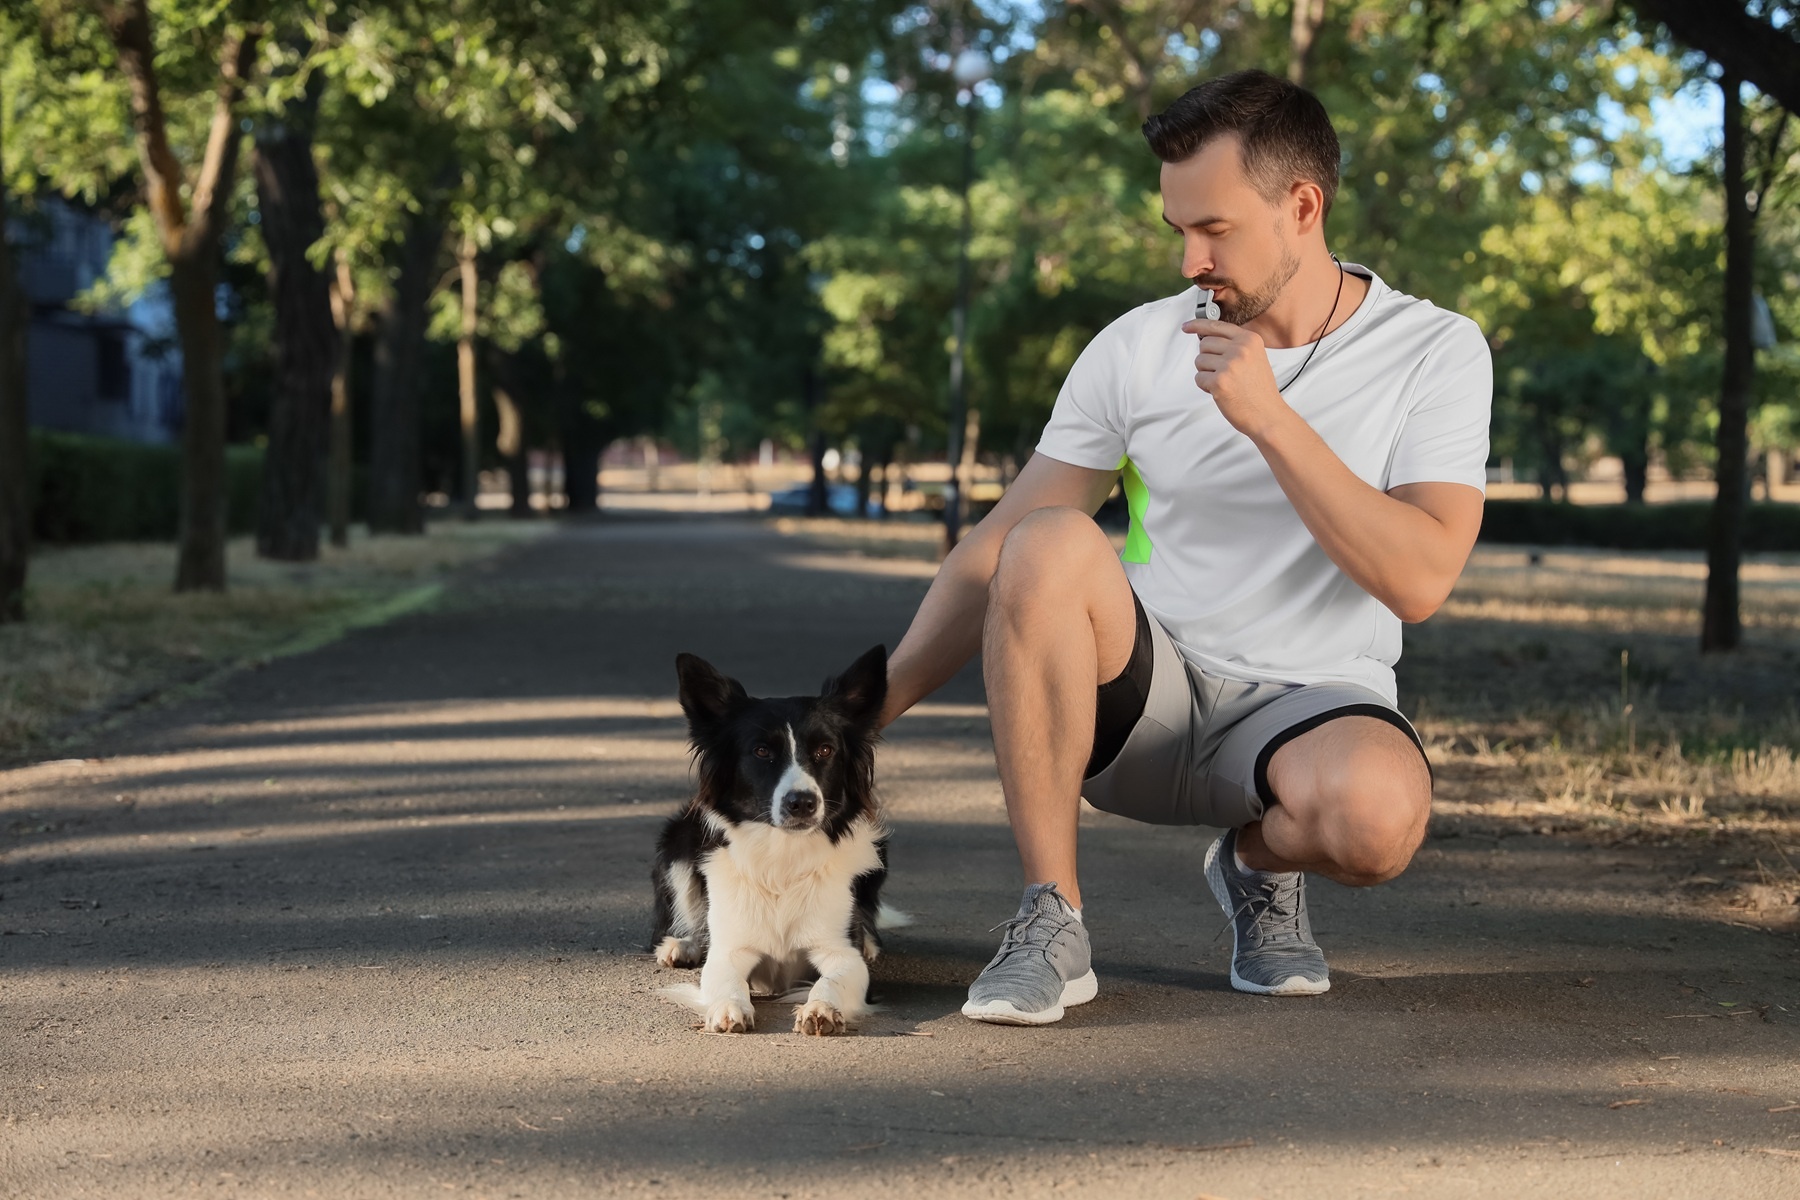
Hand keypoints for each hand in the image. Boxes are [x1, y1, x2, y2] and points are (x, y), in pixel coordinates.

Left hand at [1180, 317, 1289, 440]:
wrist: (1267, 415)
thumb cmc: (1259, 390)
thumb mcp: (1255, 358)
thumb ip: (1235, 345)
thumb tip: (1206, 337)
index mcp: (1250, 340)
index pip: (1217, 326)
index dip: (1198, 325)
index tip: (1187, 327)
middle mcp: (1240, 349)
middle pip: (1205, 343)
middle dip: (1208, 358)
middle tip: (1222, 372)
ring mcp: (1229, 365)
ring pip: (1199, 360)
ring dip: (1207, 373)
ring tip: (1225, 382)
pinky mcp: (1219, 382)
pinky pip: (1199, 378)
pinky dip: (1206, 386)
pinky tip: (1222, 391)